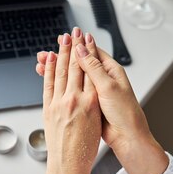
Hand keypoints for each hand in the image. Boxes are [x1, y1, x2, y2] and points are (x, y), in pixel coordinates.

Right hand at [37, 34, 167, 173]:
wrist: (127, 137)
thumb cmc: (124, 112)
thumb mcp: (108, 86)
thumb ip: (93, 68)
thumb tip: (81, 48)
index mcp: (111, 71)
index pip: (92, 51)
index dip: (78, 43)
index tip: (65, 37)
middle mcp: (104, 79)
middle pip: (80, 62)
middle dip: (65, 56)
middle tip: (49, 51)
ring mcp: (96, 92)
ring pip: (75, 76)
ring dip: (61, 70)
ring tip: (45, 65)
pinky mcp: (90, 104)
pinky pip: (75, 90)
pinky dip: (64, 85)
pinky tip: (54, 83)